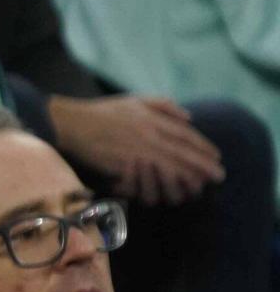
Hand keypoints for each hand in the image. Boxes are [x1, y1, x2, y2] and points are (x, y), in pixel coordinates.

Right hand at [48, 95, 222, 206]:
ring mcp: (135, 150)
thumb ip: (164, 105)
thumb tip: (188, 117)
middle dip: (202, 165)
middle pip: (182, 152)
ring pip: (168, 166)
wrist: (72, 124)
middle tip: (218, 176)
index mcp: (154, 118)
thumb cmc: (103, 112)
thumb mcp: (137, 100)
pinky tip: (170, 191)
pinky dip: (159, 185)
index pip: (185, 134)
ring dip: (185, 178)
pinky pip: (145, 177)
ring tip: (199, 187)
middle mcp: (149, 134)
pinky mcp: (121, 164)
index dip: (203, 146)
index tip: (217, 157)